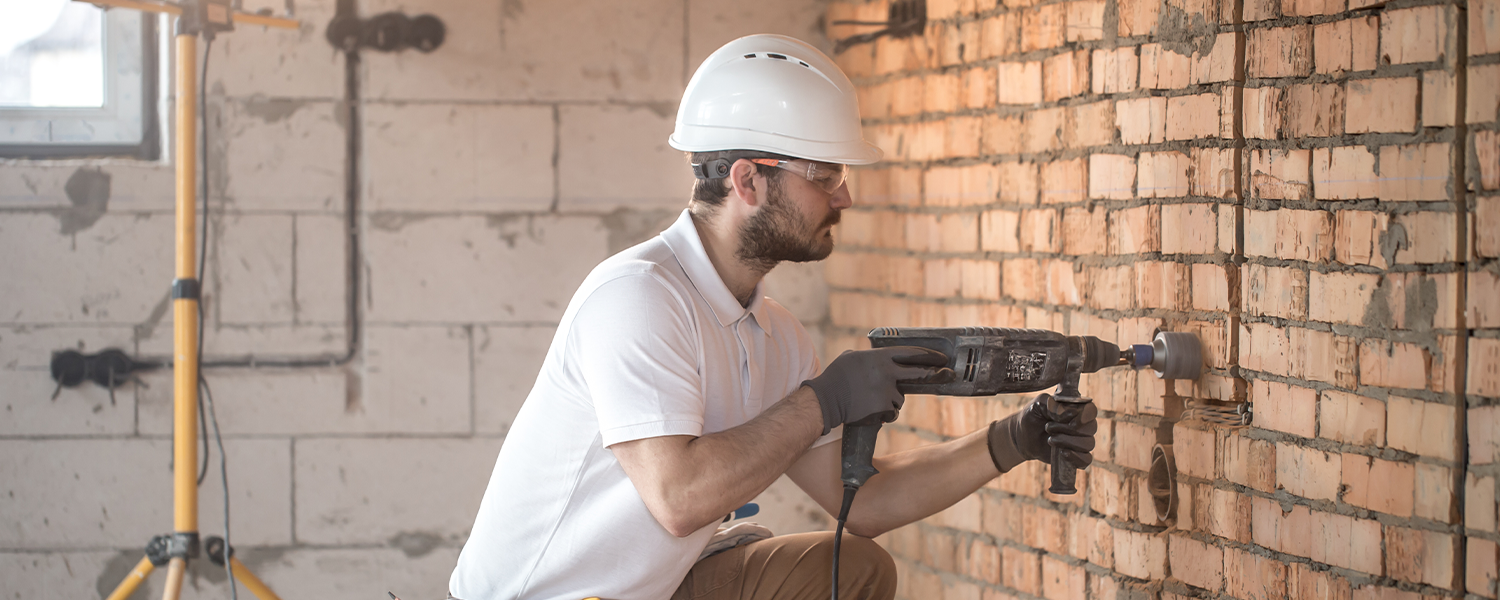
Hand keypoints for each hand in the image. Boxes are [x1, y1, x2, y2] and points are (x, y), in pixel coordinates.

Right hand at [801, 347, 950, 434]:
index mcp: (880, 357)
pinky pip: (891, 412)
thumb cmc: (837, 377)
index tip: (942, 358)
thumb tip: (879, 359)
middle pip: (919, 374)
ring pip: (900, 398)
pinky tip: (869, 409)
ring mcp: (886, 392)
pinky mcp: (883, 409)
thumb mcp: (853, 357)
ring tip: (871, 400)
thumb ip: (870, 358)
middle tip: (946, 374)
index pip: (911, 353)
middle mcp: (887, 373)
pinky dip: (884, 413)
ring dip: (891, 400)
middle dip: (935, 374)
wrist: (826, 400)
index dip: (930, 355)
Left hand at [986, 394, 1097, 473]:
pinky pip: (1086, 460)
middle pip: (1091, 428)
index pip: (1091, 410)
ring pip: (1088, 444)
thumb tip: (1070, 414)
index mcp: (1076, 408)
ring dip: (1068, 442)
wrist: (1022, 435)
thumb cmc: (1032, 416)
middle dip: (1069, 429)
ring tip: (1050, 440)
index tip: (1070, 420)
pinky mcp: (1076, 456)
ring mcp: (1080, 441)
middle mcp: (1082, 424)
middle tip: (1049, 427)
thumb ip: (1052, 405)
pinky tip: (1063, 453)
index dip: (1084, 416)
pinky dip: (1076, 458)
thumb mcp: (1038, 404)